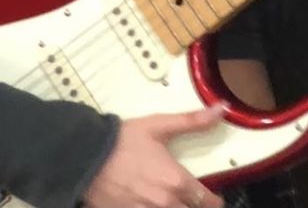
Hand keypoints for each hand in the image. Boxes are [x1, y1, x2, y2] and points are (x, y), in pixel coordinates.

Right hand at [84, 105, 224, 207]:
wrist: (86, 156)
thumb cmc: (123, 140)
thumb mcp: (158, 125)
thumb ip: (192, 121)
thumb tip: (221, 109)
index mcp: (176, 181)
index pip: (207, 201)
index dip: (212, 200)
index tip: (211, 197)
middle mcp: (165, 204)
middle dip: (192, 206)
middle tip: (188, 198)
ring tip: (168, 199)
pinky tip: (146, 202)